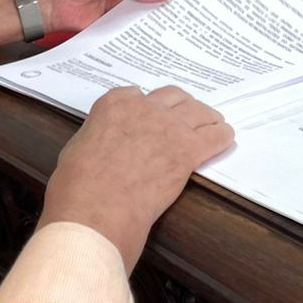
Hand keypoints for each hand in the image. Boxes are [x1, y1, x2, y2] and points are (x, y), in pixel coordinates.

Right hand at [41, 86, 233, 269]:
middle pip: (173, 96)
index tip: (151, 115)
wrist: (97, 208)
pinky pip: (215, 136)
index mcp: (115, 104)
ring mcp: (169, 126)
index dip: (147, 106)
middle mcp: (145, 107)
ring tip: (212, 124)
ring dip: (206, 117)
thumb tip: (104, 144)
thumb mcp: (78, 148)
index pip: (137, 94)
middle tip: (185, 117)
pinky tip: (224, 140)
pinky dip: (222, 137)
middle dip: (181, 106)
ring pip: (199, 111)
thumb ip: (98, 136)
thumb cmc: (79, 185)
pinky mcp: (188, 150)